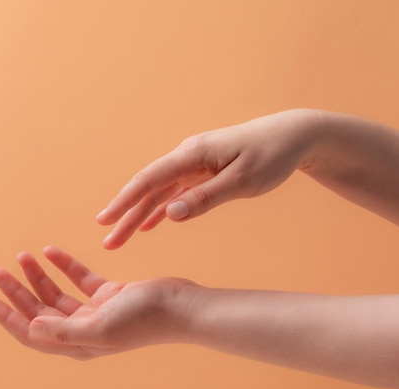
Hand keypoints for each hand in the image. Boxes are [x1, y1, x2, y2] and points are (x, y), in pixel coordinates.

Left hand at [0, 246, 197, 359]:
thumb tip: (30, 329)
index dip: (7, 317)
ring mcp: (95, 311)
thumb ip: (64, 331)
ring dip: (39, 275)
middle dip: (17, 291)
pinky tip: (51, 251)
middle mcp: (82, 330)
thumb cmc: (145, 321)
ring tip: (23, 255)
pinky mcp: (108, 294)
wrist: (181, 307)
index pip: (31, 333)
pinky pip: (78, 278)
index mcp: (76, 344)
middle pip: (39, 310)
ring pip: (56, 293)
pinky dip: (65, 265)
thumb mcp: (101, 327)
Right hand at [96, 109, 322, 248]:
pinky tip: (149, 225)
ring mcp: (194, 164)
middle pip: (148, 188)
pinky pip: (174, 192)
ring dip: (138, 215)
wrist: (293, 135)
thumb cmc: (272, 155)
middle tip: (107, 243)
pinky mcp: (203, 172)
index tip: (104, 220)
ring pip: (159, 193)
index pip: (150, 180)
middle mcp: (187, 157)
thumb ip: (205, 198)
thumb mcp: (243, 181)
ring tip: (119, 239)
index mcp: (193, 155)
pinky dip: (160, 209)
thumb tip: (170, 215)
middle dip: (125, 215)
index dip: (124, 201)